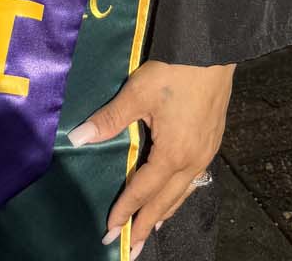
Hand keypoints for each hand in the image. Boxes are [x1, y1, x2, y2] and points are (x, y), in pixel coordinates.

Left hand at [68, 59, 234, 255]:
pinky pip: (193, 180)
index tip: (111, 231)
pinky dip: (180, 195)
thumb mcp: (138, 92)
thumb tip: (79, 137)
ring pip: (182, 193)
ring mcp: (205, 153)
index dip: (126, 211)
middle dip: (145, 225)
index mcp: (173, 155)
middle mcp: (192, 161)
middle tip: (129, 247)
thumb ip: (110, 119)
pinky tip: (176, 195)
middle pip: (166, 202)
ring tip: (150, 229)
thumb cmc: (174, 71)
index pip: (143, 191)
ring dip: (164, 213)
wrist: (212, 49)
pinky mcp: (212, 142)